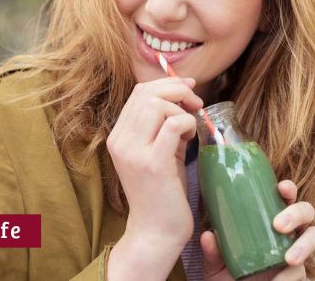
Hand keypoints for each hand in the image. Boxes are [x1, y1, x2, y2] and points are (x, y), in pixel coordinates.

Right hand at [106, 77, 203, 247]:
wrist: (156, 231)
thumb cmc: (162, 191)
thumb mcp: (159, 150)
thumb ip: (164, 124)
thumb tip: (184, 92)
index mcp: (118, 136)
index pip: (139, 92)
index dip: (167, 84)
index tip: (189, 89)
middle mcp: (120, 142)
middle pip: (147, 93)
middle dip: (178, 90)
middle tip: (196, 103)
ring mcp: (134, 152)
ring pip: (157, 104)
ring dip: (182, 109)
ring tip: (191, 128)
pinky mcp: (153, 164)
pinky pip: (172, 124)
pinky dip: (187, 123)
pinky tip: (191, 137)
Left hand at [201, 180, 314, 280]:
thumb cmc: (228, 275)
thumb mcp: (216, 264)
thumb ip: (213, 251)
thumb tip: (208, 235)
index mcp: (270, 220)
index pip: (285, 198)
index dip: (288, 189)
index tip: (282, 187)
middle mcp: (287, 233)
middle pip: (306, 212)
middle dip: (297, 214)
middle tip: (279, 226)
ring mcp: (295, 252)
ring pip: (313, 238)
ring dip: (304, 246)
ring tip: (289, 259)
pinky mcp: (297, 274)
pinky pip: (302, 272)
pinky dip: (291, 276)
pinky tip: (277, 280)